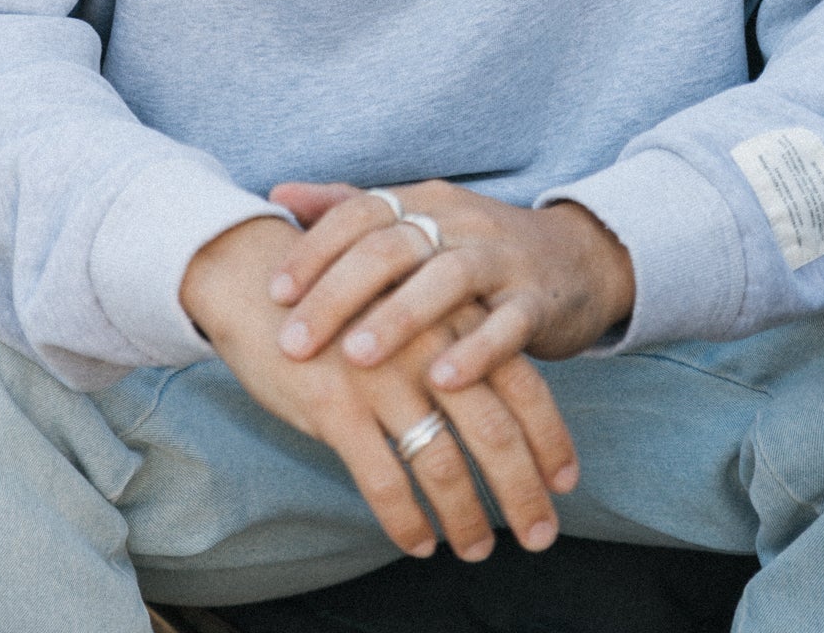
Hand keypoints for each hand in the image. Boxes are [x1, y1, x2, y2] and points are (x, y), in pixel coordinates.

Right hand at [180, 217, 574, 559]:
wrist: (257, 277)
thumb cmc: (344, 299)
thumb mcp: (408, 306)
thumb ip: (454, 342)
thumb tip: (501, 402)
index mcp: (450, 317)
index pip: (521, 384)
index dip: (549, 438)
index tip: (566, 482)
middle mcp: (426, 345)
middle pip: (493, 431)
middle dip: (522, 491)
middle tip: (539, 535)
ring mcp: (380, 376)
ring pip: (442, 464)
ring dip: (466, 517)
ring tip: (477, 547)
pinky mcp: (334, 404)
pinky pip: (384, 479)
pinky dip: (407, 520)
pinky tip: (417, 542)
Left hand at [266, 181, 634, 391]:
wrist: (576, 258)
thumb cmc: (473, 248)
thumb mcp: (416, 221)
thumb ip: (348, 209)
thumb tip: (278, 194)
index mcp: (422, 202)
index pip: (359, 214)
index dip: (314, 250)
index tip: (273, 294)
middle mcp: (459, 221)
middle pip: (392, 247)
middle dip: (337, 294)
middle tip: (294, 341)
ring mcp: (502, 259)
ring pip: (447, 279)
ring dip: (398, 318)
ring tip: (356, 356)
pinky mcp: (539, 301)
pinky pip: (508, 323)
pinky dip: (475, 350)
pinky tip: (442, 379)